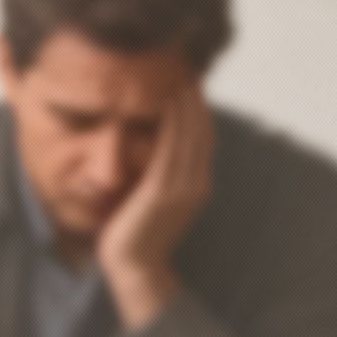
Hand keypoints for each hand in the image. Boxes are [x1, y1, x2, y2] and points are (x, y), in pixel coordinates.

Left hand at [97, 84, 213, 329]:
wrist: (133, 268)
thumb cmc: (134, 233)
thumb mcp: (151, 198)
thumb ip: (158, 174)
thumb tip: (150, 148)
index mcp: (197, 184)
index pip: (204, 137)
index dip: (200, 109)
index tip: (190, 83)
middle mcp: (196, 183)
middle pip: (203, 130)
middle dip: (197, 100)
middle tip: (188, 69)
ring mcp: (182, 187)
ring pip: (190, 135)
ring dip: (187, 103)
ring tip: (181, 76)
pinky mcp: (162, 191)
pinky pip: (170, 147)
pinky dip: (172, 122)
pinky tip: (167, 100)